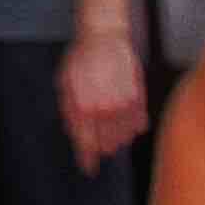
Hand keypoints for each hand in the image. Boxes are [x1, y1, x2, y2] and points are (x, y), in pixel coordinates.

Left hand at [61, 29, 147, 167]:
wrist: (103, 36)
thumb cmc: (80, 59)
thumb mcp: (65, 84)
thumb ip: (70, 112)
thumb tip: (76, 136)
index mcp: (83, 107)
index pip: (86, 143)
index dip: (87, 159)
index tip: (89, 168)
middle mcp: (104, 110)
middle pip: (107, 145)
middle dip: (102, 146)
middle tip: (99, 141)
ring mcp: (123, 105)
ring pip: (124, 137)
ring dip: (117, 138)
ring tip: (111, 127)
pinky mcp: (139, 98)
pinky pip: (138, 125)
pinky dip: (132, 128)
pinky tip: (124, 120)